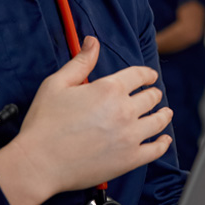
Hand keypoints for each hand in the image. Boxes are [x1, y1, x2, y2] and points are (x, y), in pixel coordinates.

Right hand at [0, 37, 173, 204]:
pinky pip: (155, 150)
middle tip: (154, 95)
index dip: (146, 74)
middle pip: (151, 97)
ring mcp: (130, 136)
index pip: (139, 75)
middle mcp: (125, 110)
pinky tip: (164, 140)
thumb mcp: (57, 84)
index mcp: (110, 89)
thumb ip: (80, 62)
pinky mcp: (129, 159)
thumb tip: (93, 42)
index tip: (150, 76)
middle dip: (153, 94)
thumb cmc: (44, 123)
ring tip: (165, 113)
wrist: (39, 162)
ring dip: (163, 115)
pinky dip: (162, 143)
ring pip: (158, 122)